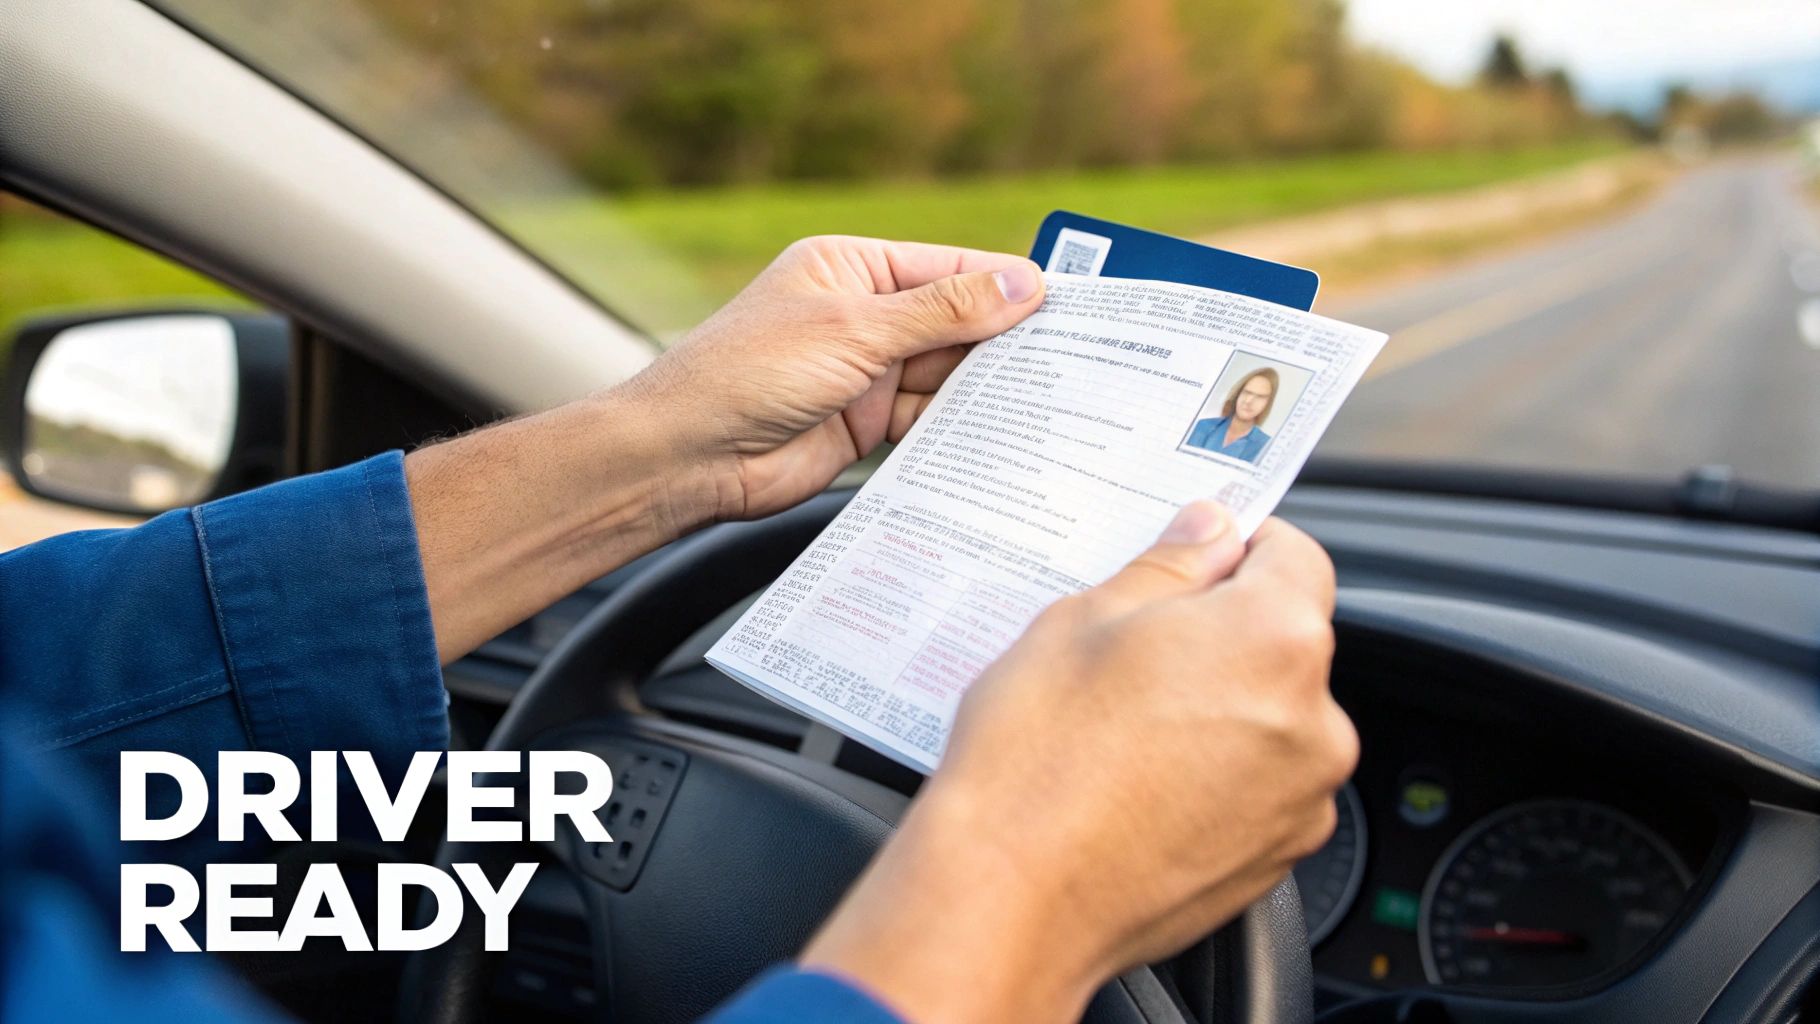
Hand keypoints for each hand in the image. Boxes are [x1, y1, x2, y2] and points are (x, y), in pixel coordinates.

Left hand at [623, 236, 1044, 521]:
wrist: (687, 457)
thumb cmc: (749, 373)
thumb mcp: (854, 330)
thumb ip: (942, 313)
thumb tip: (1021, 288)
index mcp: (851, 267)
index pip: (948, 268)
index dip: (1006, 285)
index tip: (1067, 302)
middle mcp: (861, 315)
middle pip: (954, 323)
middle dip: (1005, 341)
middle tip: (1075, 355)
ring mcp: (864, 373)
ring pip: (946, 376)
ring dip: (988, 389)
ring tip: (1052, 398)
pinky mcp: (865, 426)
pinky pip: (929, 422)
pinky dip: (962, 429)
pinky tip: (1005, 433)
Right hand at [802, 504, 1356, 1022]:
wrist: (1009, 899)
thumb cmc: (1035, 759)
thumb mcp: (1081, 621)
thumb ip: (1168, 567)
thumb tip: (1209, 531)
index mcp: (1275, 639)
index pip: (1296, 555)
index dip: (1243, 546)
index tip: (1198, 556)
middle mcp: (1315, 722)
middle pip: (1284, 643)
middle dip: (1222, 635)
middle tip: (1131, 650)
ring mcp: (1301, 801)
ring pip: (1271, 718)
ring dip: (1219, 707)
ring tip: (1124, 727)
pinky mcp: (1275, 861)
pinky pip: (1257, 787)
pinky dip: (1214, 774)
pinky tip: (1138, 780)